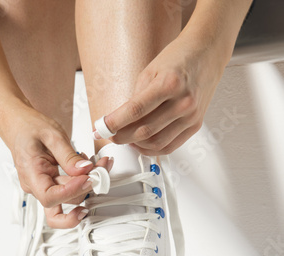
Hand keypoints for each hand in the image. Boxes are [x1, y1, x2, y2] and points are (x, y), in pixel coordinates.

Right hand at [8, 106, 111, 227]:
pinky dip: (83, 181)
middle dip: (86, 188)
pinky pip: (70, 190)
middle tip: (100, 171)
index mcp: (31, 174)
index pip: (50, 197)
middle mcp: (36, 186)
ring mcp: (45, 187)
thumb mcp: (52, 135)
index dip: (71, 191)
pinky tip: (89, 168)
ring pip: (70, 198)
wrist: (20, 125)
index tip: (87, 178)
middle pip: (64, 201)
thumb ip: (69, 156)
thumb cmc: (29, 128)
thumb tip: (85, 170)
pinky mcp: (53, 185)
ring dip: (88, 184)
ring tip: (97, 165)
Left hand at [95, 35, 226, 155]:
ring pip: (156, 143)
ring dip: (136, 146)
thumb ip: (136, 98)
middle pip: (145, 131)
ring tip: (124, 140)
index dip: (114, 123)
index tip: (100, 128)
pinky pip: (170, 146)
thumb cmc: (179, 57)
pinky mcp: (195, 125)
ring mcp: (191, 116)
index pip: (135, 110)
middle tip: (109, 135)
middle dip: (121, 137)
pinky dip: (152, 149)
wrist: (207, 52)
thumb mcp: (151, 70)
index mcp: (170, 83)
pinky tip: (142, 144)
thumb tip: (120, 121)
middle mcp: (183, 102)